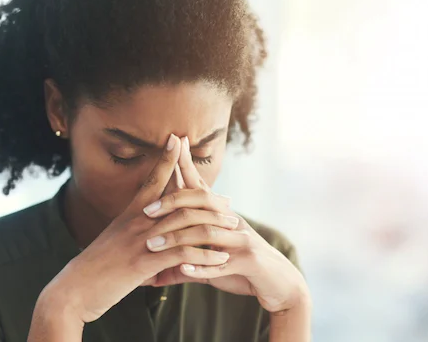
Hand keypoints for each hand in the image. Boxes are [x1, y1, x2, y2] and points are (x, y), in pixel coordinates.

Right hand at [34, 134, 233, 323]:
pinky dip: (204, 256)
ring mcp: (141, 242)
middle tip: (228, 201)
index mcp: (130, 214)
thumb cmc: (95, 267)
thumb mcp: (114, 241)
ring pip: (186, 225)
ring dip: (214, 226)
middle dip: (207, 199)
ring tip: (233, 228)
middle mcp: (137, 222)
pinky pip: (182, 255)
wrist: (73, 290)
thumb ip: (132, 232)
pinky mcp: (144, 264)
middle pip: (179, 200)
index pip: (151, 179)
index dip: (165, 158)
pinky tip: (221, 260)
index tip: (177, 139)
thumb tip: (147, 231)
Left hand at [143, 137, 308, 313]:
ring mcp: (242, 241)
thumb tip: (155, 275)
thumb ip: (185, 265)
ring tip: (153, 246)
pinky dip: (201, 266)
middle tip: (146, 211)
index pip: (200, 187)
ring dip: (178, 239)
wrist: (281, 284)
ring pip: (207, 232)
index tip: (174, 142)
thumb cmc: (243, 271)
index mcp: (223, 217)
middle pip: (202, 202)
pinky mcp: (249, 262)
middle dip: (172, 203)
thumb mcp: (211, 264)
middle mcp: (233, 222)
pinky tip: (183, 267)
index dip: (187, 165)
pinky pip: (222, 263)